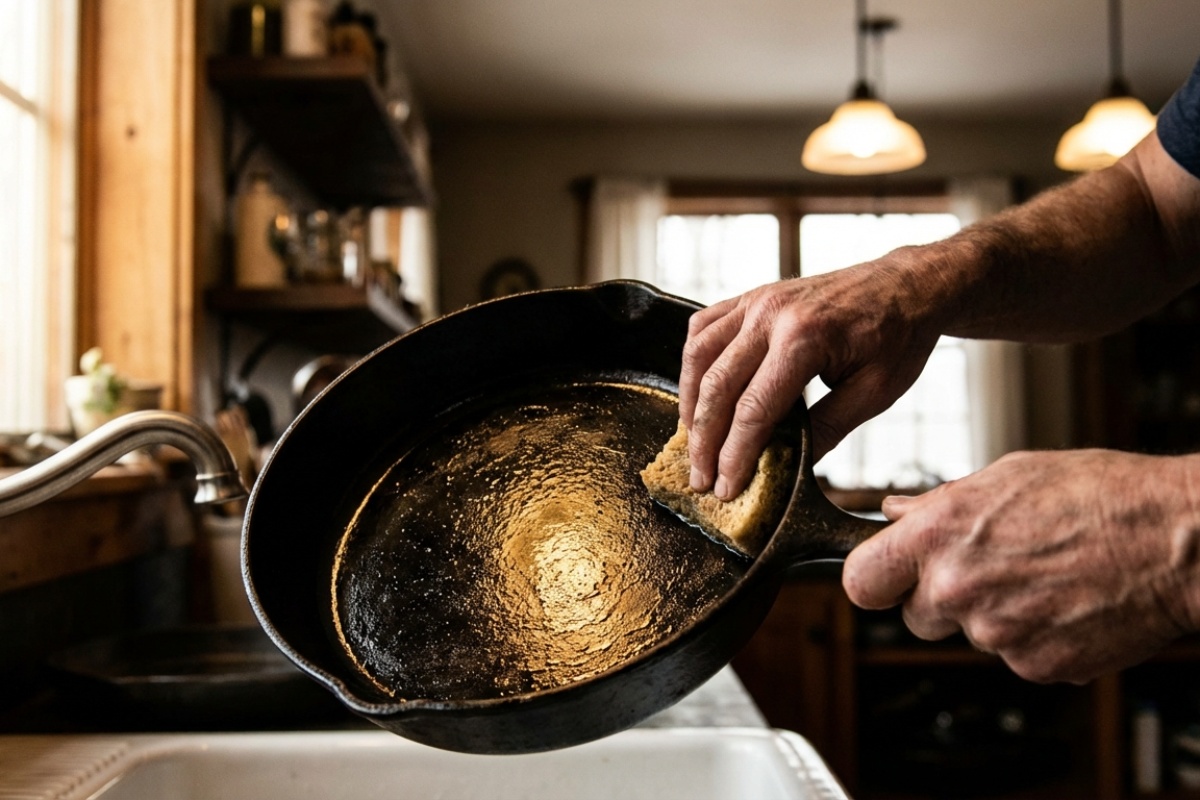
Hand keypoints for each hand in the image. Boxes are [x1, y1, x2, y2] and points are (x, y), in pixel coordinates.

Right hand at [678, 255, 942, 498]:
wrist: (907, 285)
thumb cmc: (898, 337)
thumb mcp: (874, 393)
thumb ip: (827, 429)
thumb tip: (786, 469)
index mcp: (805, 338)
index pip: (754, 409)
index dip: (735, 454)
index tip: (726, 487)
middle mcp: (772, 314)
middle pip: (717, 386)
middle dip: (704, 440)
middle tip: (701, 478)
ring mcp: (757, 300)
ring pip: (699, 355)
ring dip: (689, 403)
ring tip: (692, 441)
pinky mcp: (753, 295)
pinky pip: (704, 325)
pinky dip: (693, 361)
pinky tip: (697, 391)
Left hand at [842, 449, 1199, 682]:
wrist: (1179, 540)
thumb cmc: (1101, 497)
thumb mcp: (1006, 475)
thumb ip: (939, 503)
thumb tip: (895, 512)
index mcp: (939, 535)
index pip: (860, 580)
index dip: (872, 578)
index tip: (882, 575)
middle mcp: (958, 588)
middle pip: (913, 616)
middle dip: (937, 596)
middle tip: (985, 567)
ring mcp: (996, 633)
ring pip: (968, 634)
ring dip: (990, 614)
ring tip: (1039, 576)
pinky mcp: (1035, 665)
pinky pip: (1013, 655)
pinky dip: (1033, 636)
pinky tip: (1063, 601)